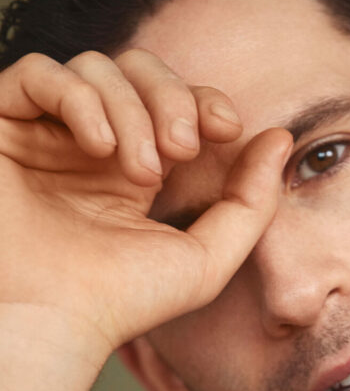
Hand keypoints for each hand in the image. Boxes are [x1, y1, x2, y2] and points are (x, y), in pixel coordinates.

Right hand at [0, 48, 290, 367]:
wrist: (54, 323)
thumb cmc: (125, 302)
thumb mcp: (207, 257)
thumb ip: (250, 203)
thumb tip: (281, 138)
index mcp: (135, 167)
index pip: (174, 99)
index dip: (203, 98)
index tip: (227, 128)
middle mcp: (89, 144)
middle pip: (138, 69)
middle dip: (172, 98)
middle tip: (182, 149)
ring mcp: (44, 132)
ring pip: (95, 67)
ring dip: (131, 110)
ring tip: (140, 172)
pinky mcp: (1, 127)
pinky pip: (37, 71)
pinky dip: (78, 98)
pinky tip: (98, 149)